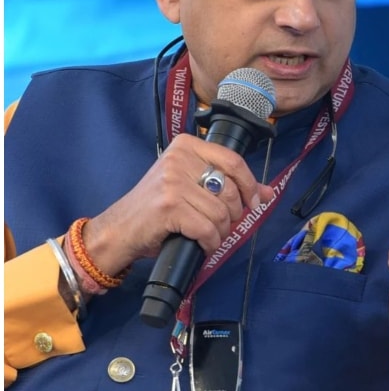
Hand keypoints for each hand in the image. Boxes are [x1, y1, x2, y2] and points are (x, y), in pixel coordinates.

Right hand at [84, 134, 272, 275]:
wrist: (119, 229)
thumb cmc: (157, 207)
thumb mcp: (192, 186)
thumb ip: (228, 184)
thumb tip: (268, 193)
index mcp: (187, 146)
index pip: (234, 161)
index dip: (249, 184)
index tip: (253, 201)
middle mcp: (179, 159)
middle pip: (229, 190)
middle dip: (233, 214)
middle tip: (222, 224)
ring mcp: (172, 182)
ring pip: (220, 213)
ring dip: (221, 232)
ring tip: (209, 235)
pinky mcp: (168, 207)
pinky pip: (207, 229)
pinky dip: (210, 242)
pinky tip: (203, 243)